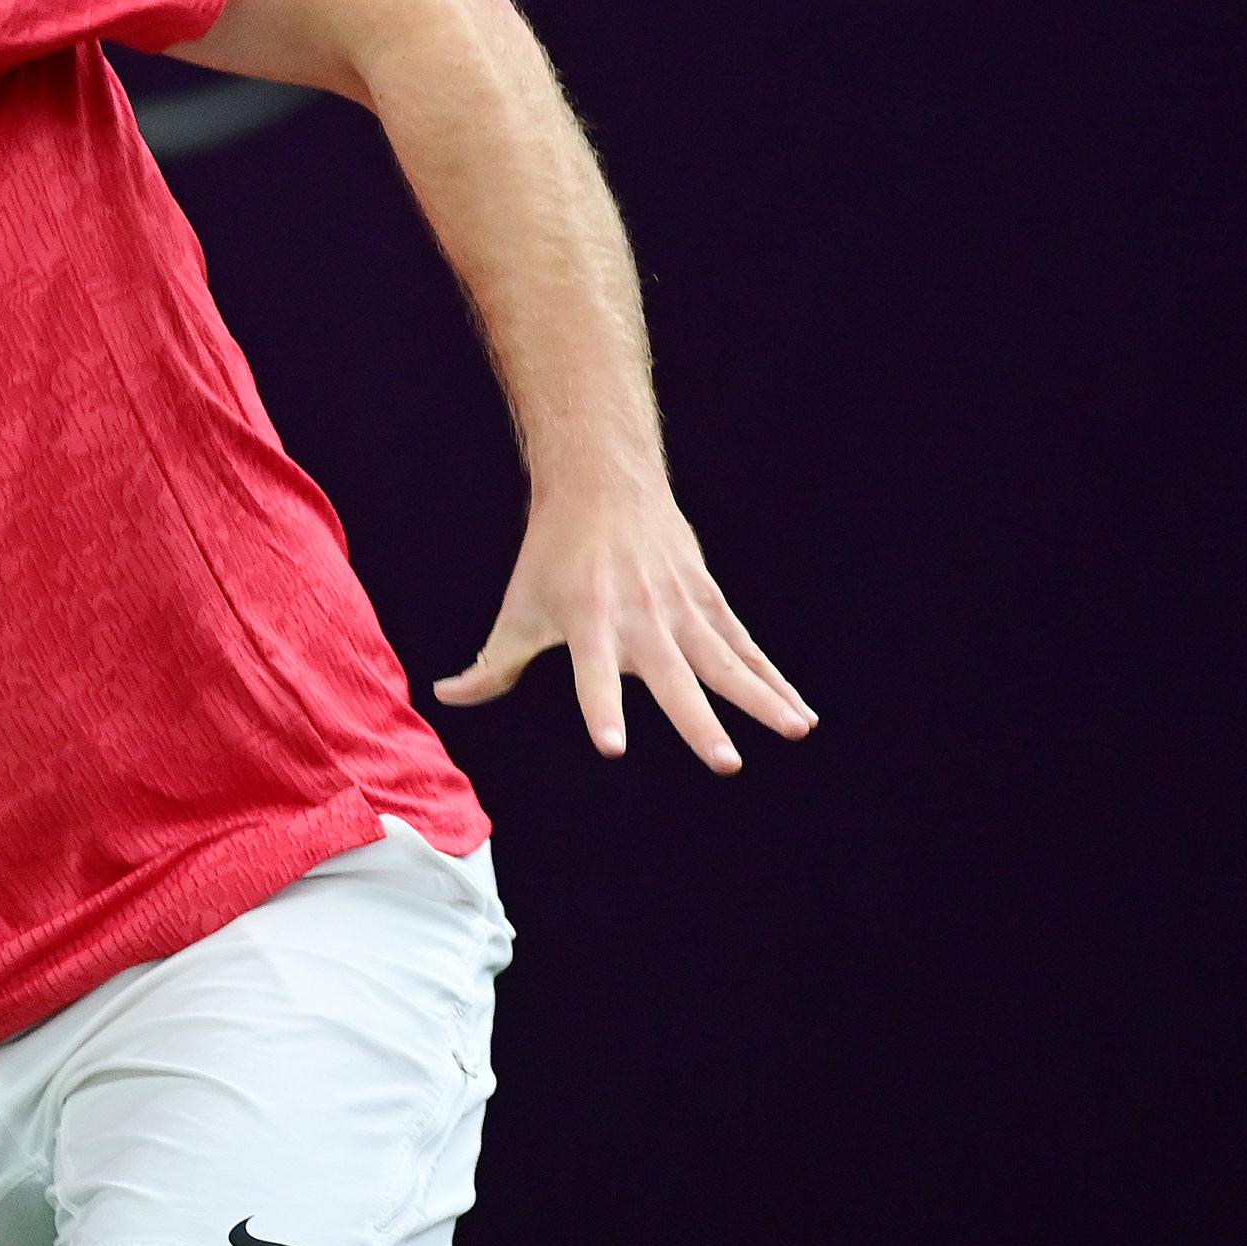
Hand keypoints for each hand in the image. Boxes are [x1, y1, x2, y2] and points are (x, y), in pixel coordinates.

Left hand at [434, 477, 815, 770]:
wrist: (603, 482)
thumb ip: (492, 663)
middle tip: (725, 763)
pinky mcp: (708, 601)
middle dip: (700, 720)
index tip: (612, 745)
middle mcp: (640, 618)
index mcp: (588, 622)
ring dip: (763, 697)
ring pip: (727, 660)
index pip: (592, 674)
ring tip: (796, 731)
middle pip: (674, 676)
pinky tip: (801, 712)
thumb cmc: (553, 554)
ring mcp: (681, 608)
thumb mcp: (519, 606)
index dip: (601, 707)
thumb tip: (446, 697)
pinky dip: (773, 678)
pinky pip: (745, 647)